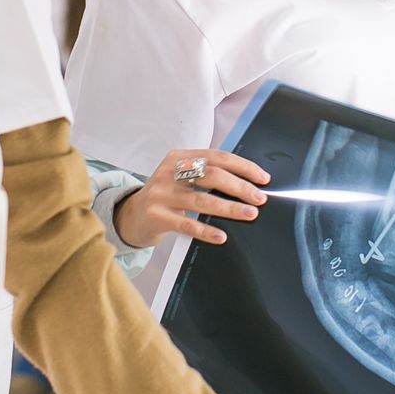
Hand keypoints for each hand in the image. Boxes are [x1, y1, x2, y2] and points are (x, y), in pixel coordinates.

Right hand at [113, 150, 270, 248]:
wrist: (132, 215)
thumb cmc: (166, 196)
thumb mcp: (181, 178)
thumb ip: (207, 175)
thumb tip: (248, 184)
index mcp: (179, 157)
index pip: (217, 157)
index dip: (243, 167)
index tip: (262, 179)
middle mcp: (169, 172)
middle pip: (212, 175)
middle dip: (240, 187)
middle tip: (260, 198)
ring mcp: (160, 194)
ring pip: (202, 199)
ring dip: (229, 208)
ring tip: (249, 214)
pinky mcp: (156, 216)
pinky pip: (186, 223)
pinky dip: (206, 230)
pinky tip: (222, 236)